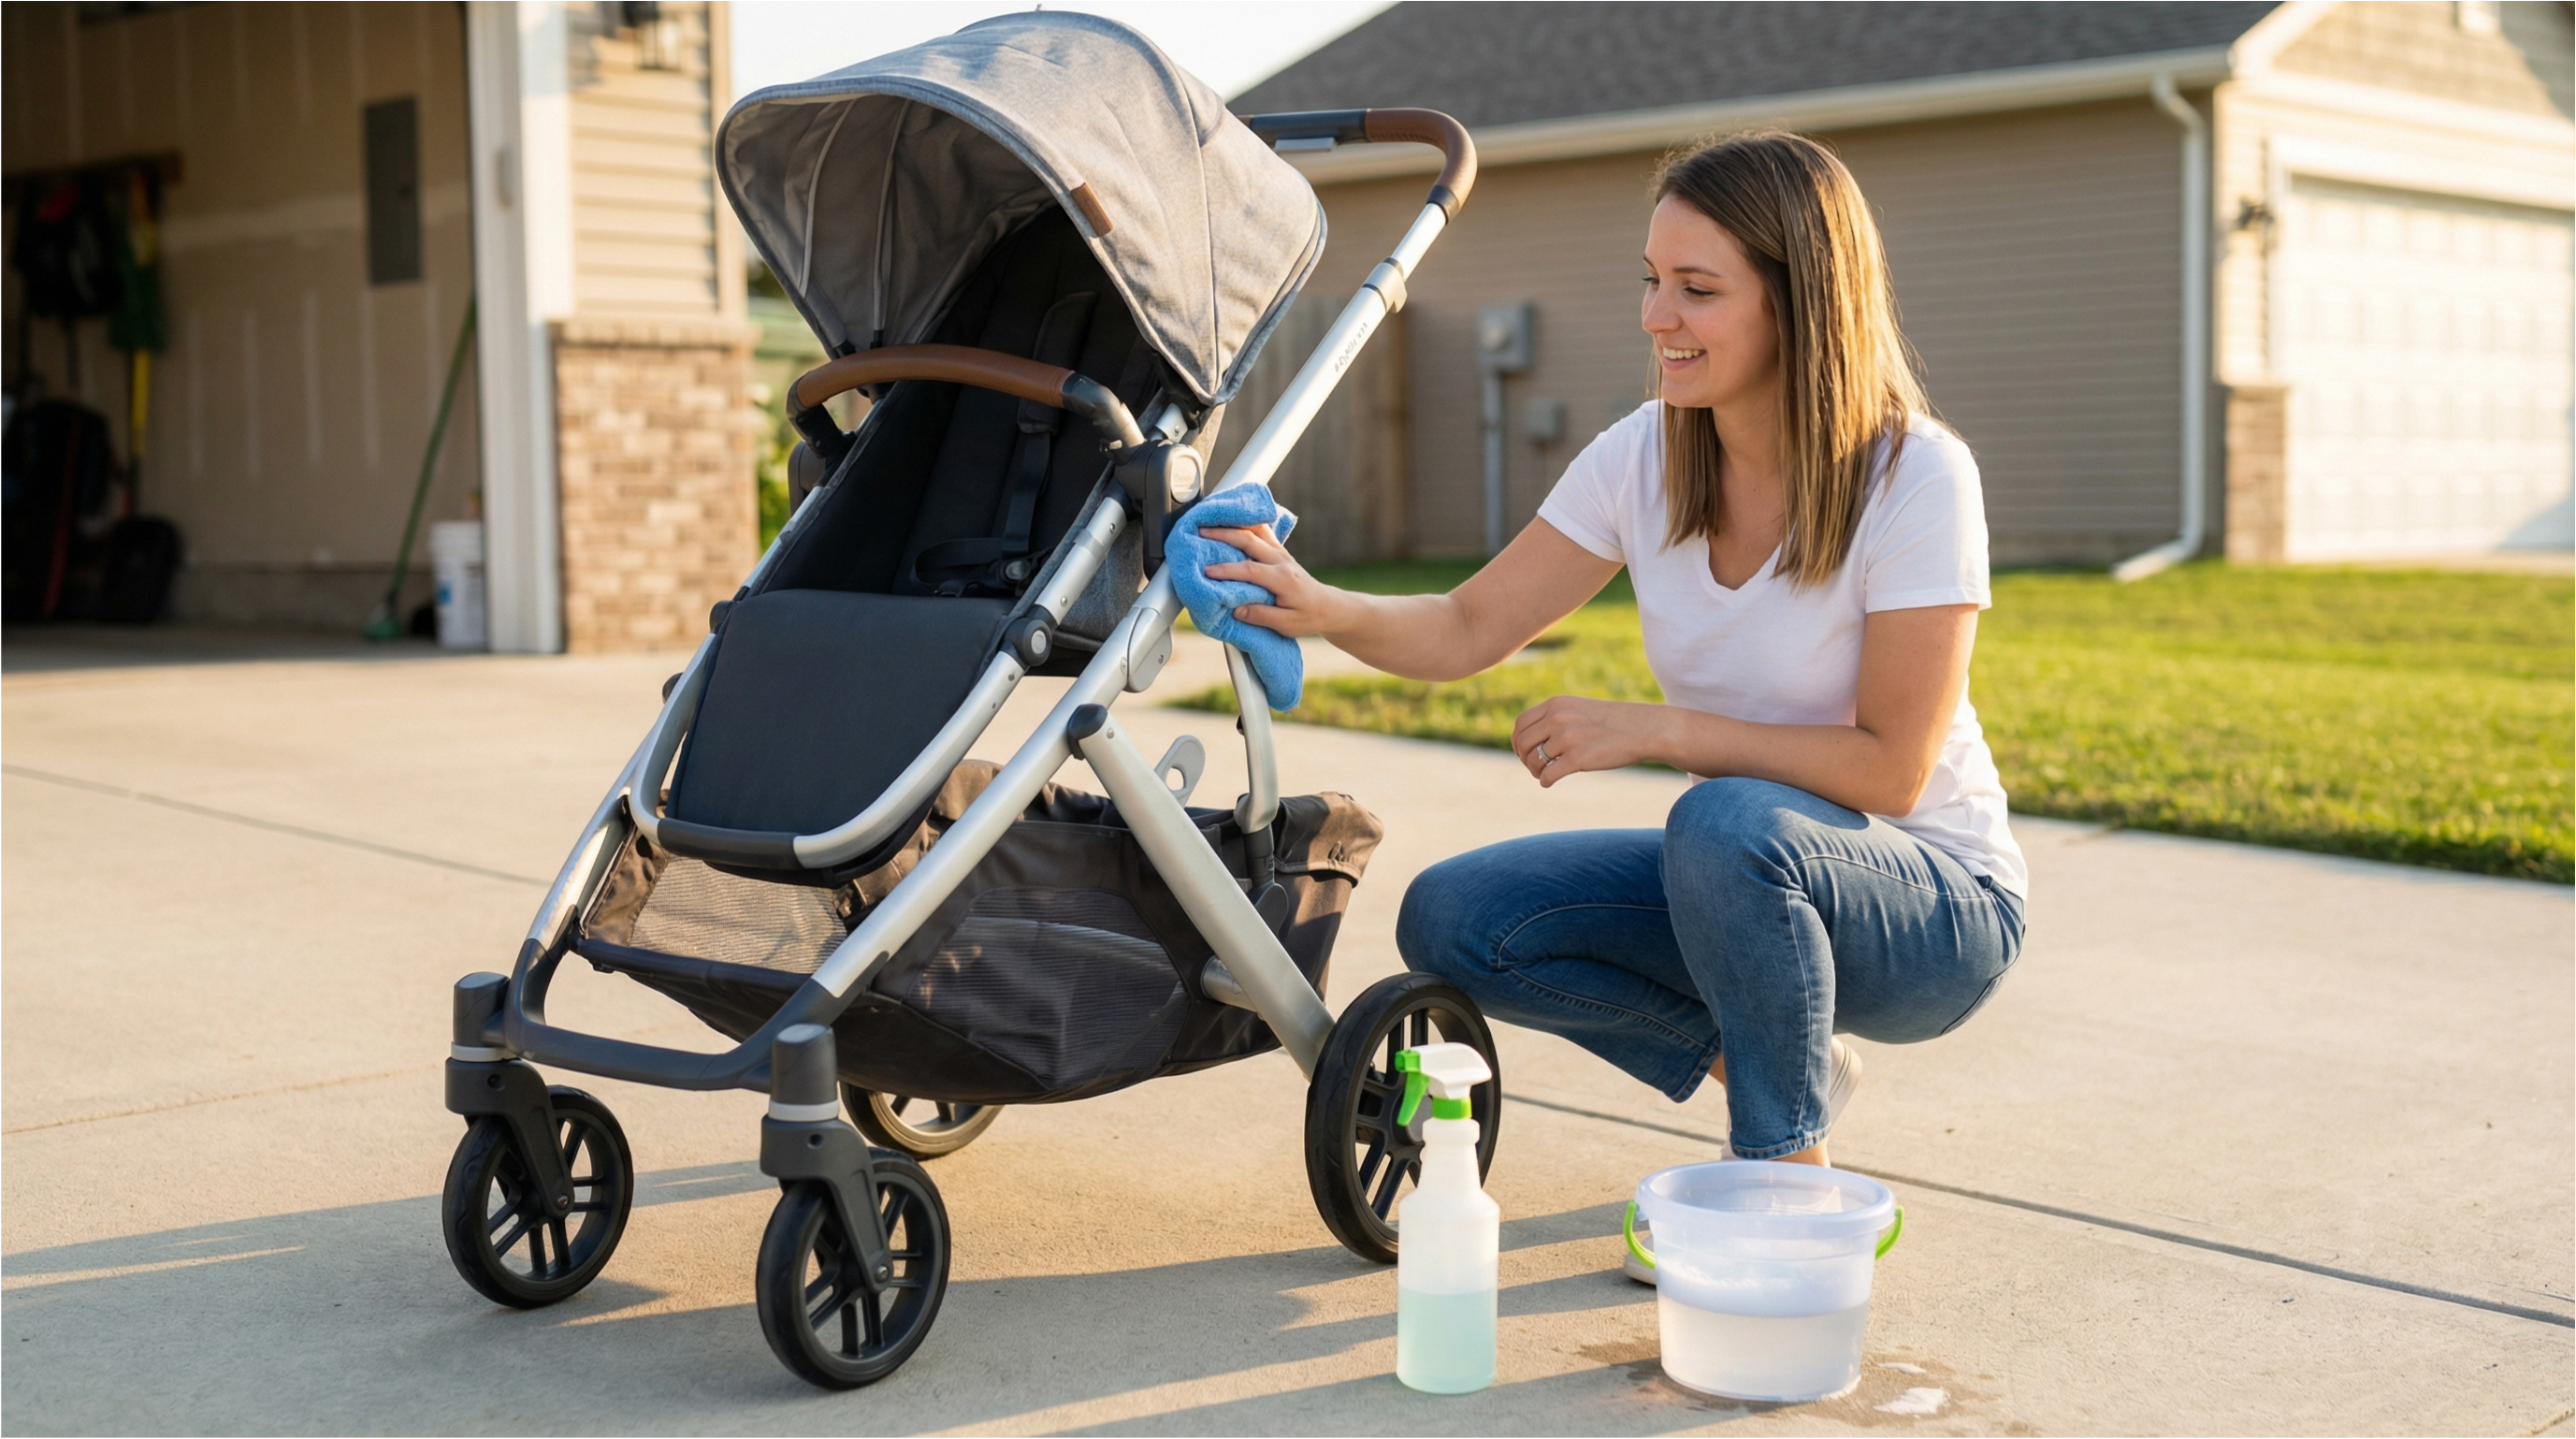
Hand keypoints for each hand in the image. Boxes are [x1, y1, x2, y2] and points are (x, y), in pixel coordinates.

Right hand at [1202, 524, 1353, 637]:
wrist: (1327, 606)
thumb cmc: (1308, 617)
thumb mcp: (1287, 624)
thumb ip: (1261, 615)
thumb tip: (1236, 608)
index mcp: (1283, 579)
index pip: (1250, 570)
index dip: (1227, 570)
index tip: (1207, 571)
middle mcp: (1281, 560)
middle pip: (1249, 540)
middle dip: (1222, 534)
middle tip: (1199, 532)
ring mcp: (1280, 553)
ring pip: (1254, 530)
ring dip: (1231, 524)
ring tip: (1209, 521)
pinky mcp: (1278, 551)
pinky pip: (1260, 530)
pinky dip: (1243, 523)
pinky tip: (1229, 520)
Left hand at [1511, 696, 1668, 786]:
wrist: (1642, 729)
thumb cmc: (1610, 723)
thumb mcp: (1579, 710)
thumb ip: (1555, 718)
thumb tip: (1529, 739)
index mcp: (1556, 705)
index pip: (1521, 724)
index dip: (1518, 742)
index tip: (1525, 752)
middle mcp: (1558, 719)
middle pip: (1523, 744)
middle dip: (1525, 759)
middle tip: (1535, 767)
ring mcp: (1567, 739)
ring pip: (1534, 762)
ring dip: (1536, 771)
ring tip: (1546, 774)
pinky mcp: (1577, 759)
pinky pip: (1548, 776)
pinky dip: (1545, 782)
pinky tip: (1550, 782)